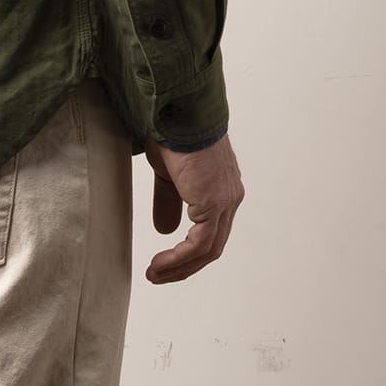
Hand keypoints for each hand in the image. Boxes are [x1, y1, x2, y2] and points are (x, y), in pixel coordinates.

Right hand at [143, 132, 243, 283]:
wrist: (177, 111)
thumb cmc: (172, 132)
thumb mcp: (168, 172)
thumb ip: (169, 201)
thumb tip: (165, 230)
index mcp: (221, 188)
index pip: (210, 230)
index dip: (188, 251)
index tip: (165, 261)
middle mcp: (229, 197)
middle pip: (211, 245)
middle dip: (184, 265)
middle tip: (159, 274)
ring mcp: (225, 201)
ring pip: (207, 250)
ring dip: (179, 267)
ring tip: (155, 274)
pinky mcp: (214, 203)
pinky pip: (200, 244)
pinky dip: (179, 258)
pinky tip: (160, 263)